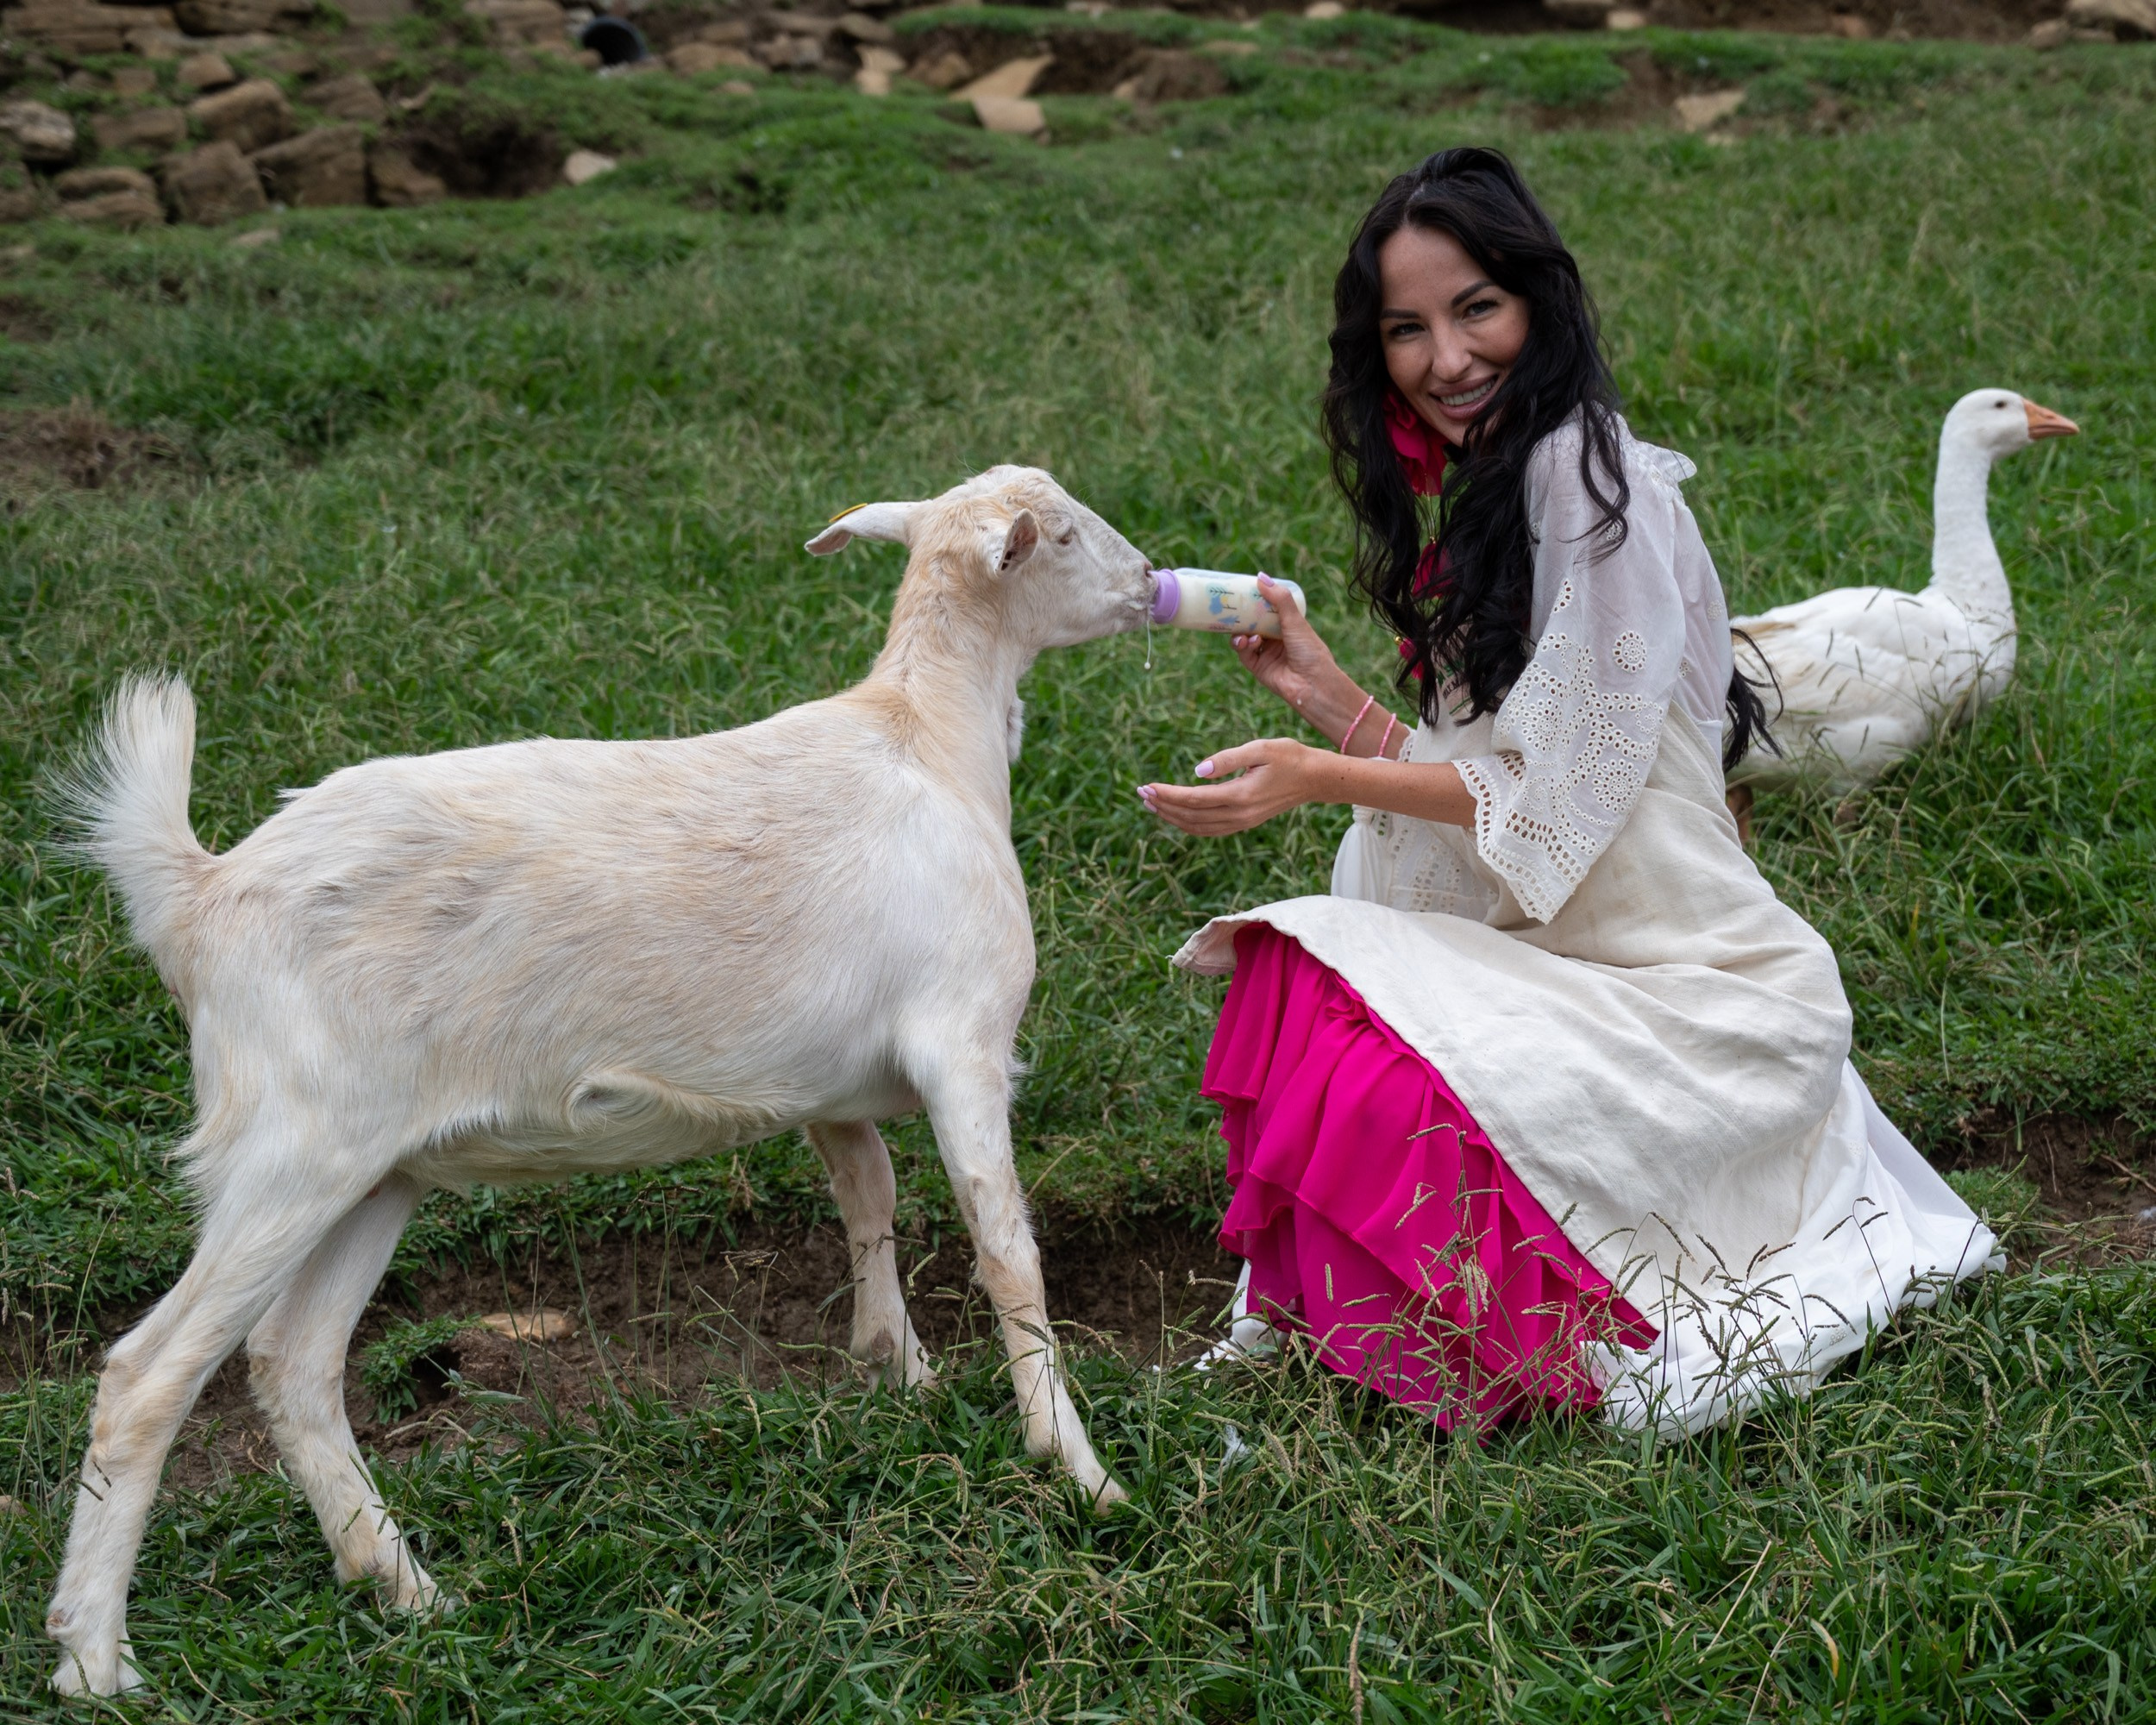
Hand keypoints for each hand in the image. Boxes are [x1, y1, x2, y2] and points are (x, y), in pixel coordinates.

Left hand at [1139, 739, 1315, 836]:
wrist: (1316, 779)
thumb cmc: (1289, 757)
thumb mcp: (1260, 748)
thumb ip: (1227, 759)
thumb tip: (1197, 770)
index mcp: (1240, 795)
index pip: (1192, 799)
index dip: (1166, 794)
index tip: (1146, 786)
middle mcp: (1239, 815)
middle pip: (1190, 817)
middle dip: (1162, 806)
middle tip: (1140, 794)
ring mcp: (1242, 822)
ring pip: (1197, 827)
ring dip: (1172, 817)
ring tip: (1152, 805)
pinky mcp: (1244, 822)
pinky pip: (1209, 829)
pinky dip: (1188, 823)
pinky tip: (1177, 814)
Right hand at [1232, 576, 1346, 716]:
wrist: (1312, 684)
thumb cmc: (1310, 651)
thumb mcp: (1295, 621)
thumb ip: (1279, 599)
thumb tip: (1261, 577)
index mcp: (1288, 626)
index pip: (1268, 609)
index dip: (1256, 600)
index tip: (1243, 589)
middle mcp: (1276, 639)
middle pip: (1253, 622)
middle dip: (1242, 615)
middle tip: (1230, 604)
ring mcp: (1266, 653)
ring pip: (1245, 637)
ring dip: (1241, 632)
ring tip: (1244, 633)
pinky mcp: (1258, 668)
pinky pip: (1244, 653)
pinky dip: (1242, 646)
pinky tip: (1248, 642)